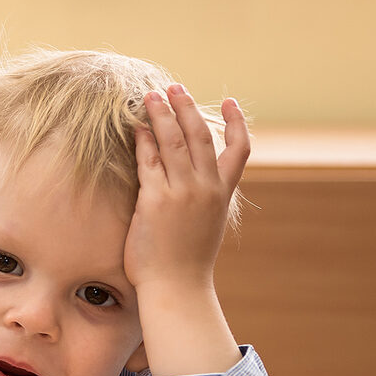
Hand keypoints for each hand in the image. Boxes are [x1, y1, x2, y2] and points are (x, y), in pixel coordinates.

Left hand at [124, 85, 249, 293]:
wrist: (177, 288)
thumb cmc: (187, 262)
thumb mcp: (206, 225)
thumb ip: (203, 200)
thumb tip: (194, 185)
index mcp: (222, 194)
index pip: (239, 150)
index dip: (237, 123)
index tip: (232, 102)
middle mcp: (205, 188)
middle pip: (200, 135)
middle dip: (187, 107)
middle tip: (175, 87)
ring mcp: (181, 193)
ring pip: (173, 142)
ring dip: (162, 115)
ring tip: (152, 96)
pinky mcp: (155, 200)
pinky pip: (148, 161)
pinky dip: (143, 141)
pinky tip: (136, 127)